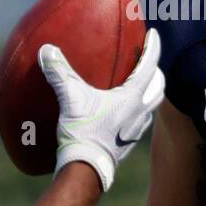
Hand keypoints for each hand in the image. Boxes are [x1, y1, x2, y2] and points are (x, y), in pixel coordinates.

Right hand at [38, 28, 165, 191]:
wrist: (86, 171)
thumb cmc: (83, 134)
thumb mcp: (71, 99)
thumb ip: (60, 73)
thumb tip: (47, 50)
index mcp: (133, 98)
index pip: (150, 66)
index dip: (153, 48)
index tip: (153, 34)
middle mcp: (140, 113)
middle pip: (159, 87)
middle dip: (156, 72)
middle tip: (148, 61)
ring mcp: (136, 130)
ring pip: (151, 105)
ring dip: (149, 92)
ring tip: (138, 84)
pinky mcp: (127, 143)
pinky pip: (139, 120)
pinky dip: (136, 109)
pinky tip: (120, 110)